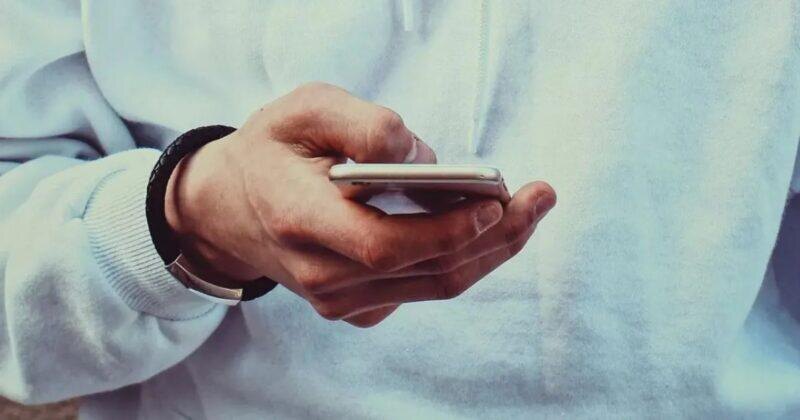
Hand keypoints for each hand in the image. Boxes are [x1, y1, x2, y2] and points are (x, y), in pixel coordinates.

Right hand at [165, 82, 555, 326]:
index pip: (385, 244)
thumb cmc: (270, 151)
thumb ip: (364, 124)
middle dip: (496, 236)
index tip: (495, 202)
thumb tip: (425, 159)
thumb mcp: (304, 110)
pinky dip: (460, 258)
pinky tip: (483, 227)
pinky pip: (422, 287)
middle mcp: (321, 274)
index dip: (447, 229)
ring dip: (490, 250)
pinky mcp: (355, 307)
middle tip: (541, 197)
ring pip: (434, 284)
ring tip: (529, 209)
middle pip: (428, 269)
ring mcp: (338, 300)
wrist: (228, 207)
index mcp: (300, 220)